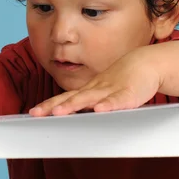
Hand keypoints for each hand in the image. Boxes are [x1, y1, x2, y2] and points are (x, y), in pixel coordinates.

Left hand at [29, 46, 162, 116]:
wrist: (146, 63)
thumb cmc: (123, 79)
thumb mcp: (103, 91)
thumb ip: (89, 103)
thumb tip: (72, 114)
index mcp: (90, 90)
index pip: (65, 98)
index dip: (49, 105)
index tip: (33, 113)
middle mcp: (96, 89)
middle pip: (72, 98)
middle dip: (54, 106)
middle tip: (37, 114)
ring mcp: (111, 90)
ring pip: (90, 98)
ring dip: (74, 105)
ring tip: (59, 113)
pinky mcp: (128, 94)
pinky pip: (117, 101)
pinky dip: (108, 106)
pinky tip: (100, 110)